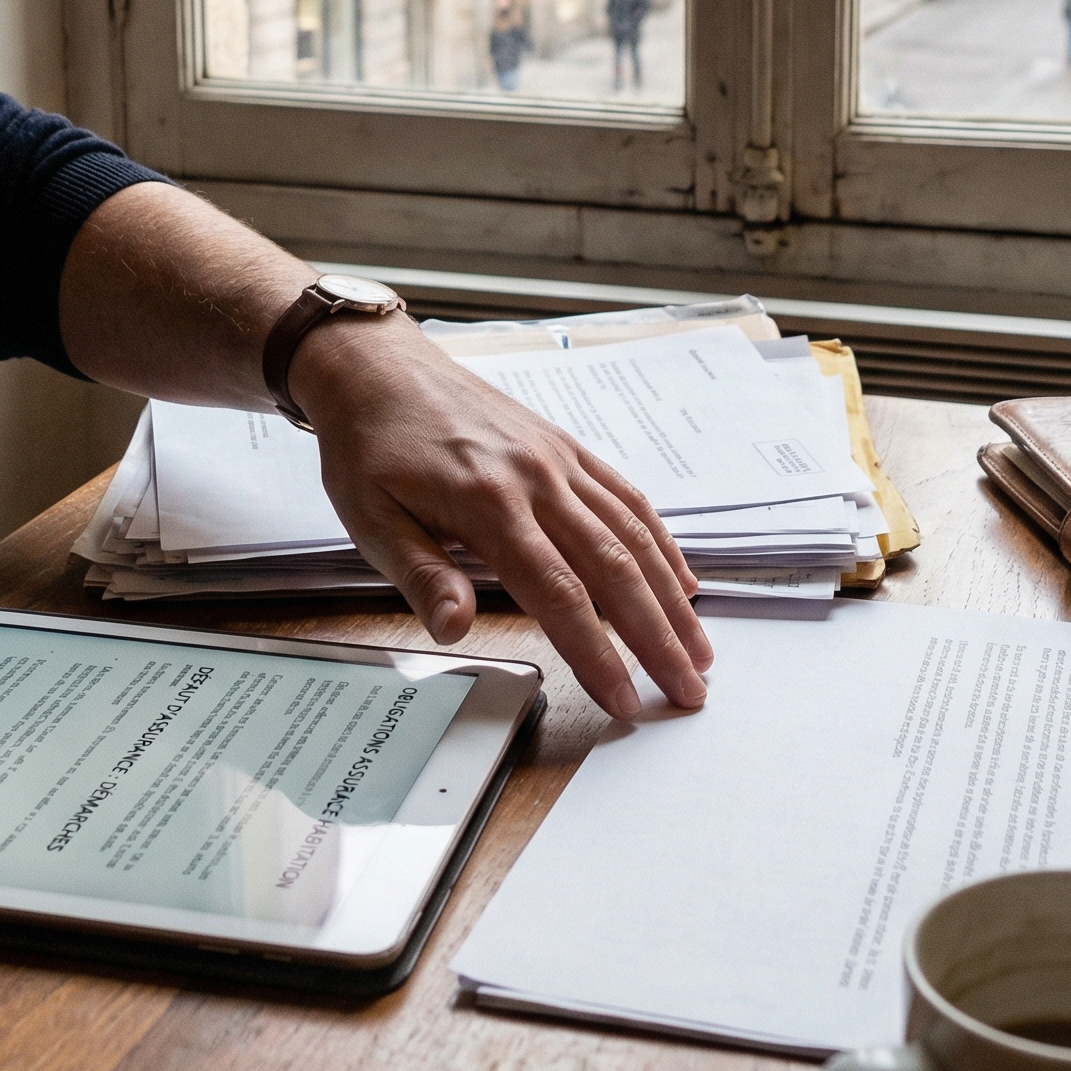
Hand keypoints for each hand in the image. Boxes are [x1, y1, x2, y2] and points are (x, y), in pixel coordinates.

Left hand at [287, 312, 713, 718]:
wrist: (380, 369)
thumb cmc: (370, 448)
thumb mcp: (370, 518)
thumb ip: (421, 575)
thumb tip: (456, 630)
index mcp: (489, 503)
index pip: (558, 592)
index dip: (597, 651)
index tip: (624, 701)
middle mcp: (538, 478)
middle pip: (615, 567)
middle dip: (657, 636)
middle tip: (689, 691)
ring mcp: (559, 459)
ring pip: (632, 534)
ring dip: (672, 596)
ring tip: (700, 650)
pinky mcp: (565, 446)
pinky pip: (626, 497)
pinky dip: (661, 542)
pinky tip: (681, 579)